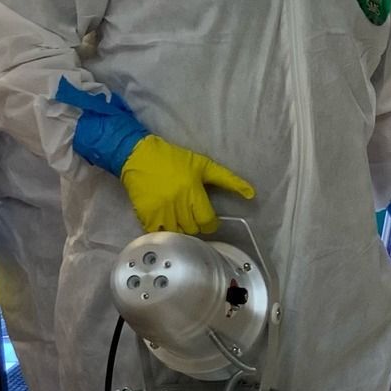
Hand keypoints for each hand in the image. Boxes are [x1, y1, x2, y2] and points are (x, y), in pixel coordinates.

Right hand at [120, 133, 254, 234]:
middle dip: (194, 224)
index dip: (210, 223)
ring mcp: (161, 211)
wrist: (139, 156)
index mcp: (193, 191)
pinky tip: (165, 221)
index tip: (208, 219)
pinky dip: (163, 231)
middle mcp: (178, 203)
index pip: (207, 222)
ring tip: (178, 218)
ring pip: (177, 234)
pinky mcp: (146, 215)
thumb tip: (251, 194)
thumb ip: (228, 180)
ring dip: (179, 229)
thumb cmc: (174, 159)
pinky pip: (159, 233)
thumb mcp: (204, 165)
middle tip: (190, 215)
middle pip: (193, 229)